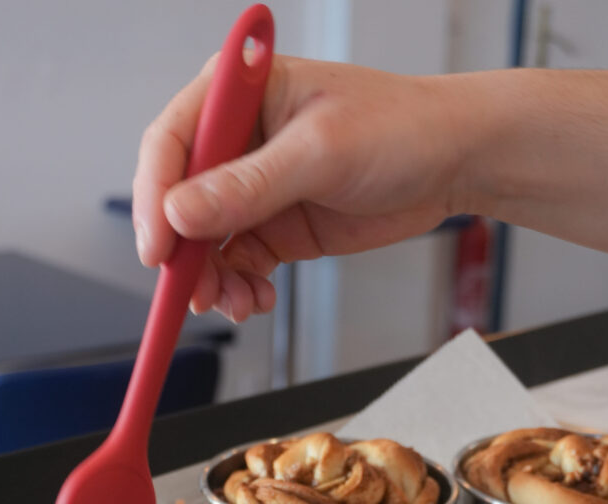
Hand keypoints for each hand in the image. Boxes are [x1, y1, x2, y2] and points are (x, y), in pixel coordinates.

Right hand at [132, 56, 463, 320]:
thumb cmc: (399, 128)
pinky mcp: (277, 227)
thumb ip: (249, 187)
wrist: (453, 162)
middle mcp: (239, 142)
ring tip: (236, 303)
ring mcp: (256, 189)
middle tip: (192, 291)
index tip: (159, 247)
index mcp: (240, 96)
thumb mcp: (320, 153)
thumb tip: (182, 214)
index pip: (172, 143)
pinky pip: (240, 264)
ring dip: (213, 279)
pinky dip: (240, 288)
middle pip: (181, 200)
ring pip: (207, 242)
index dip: (155, 197)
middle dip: (184, 251)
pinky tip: (256, 300)